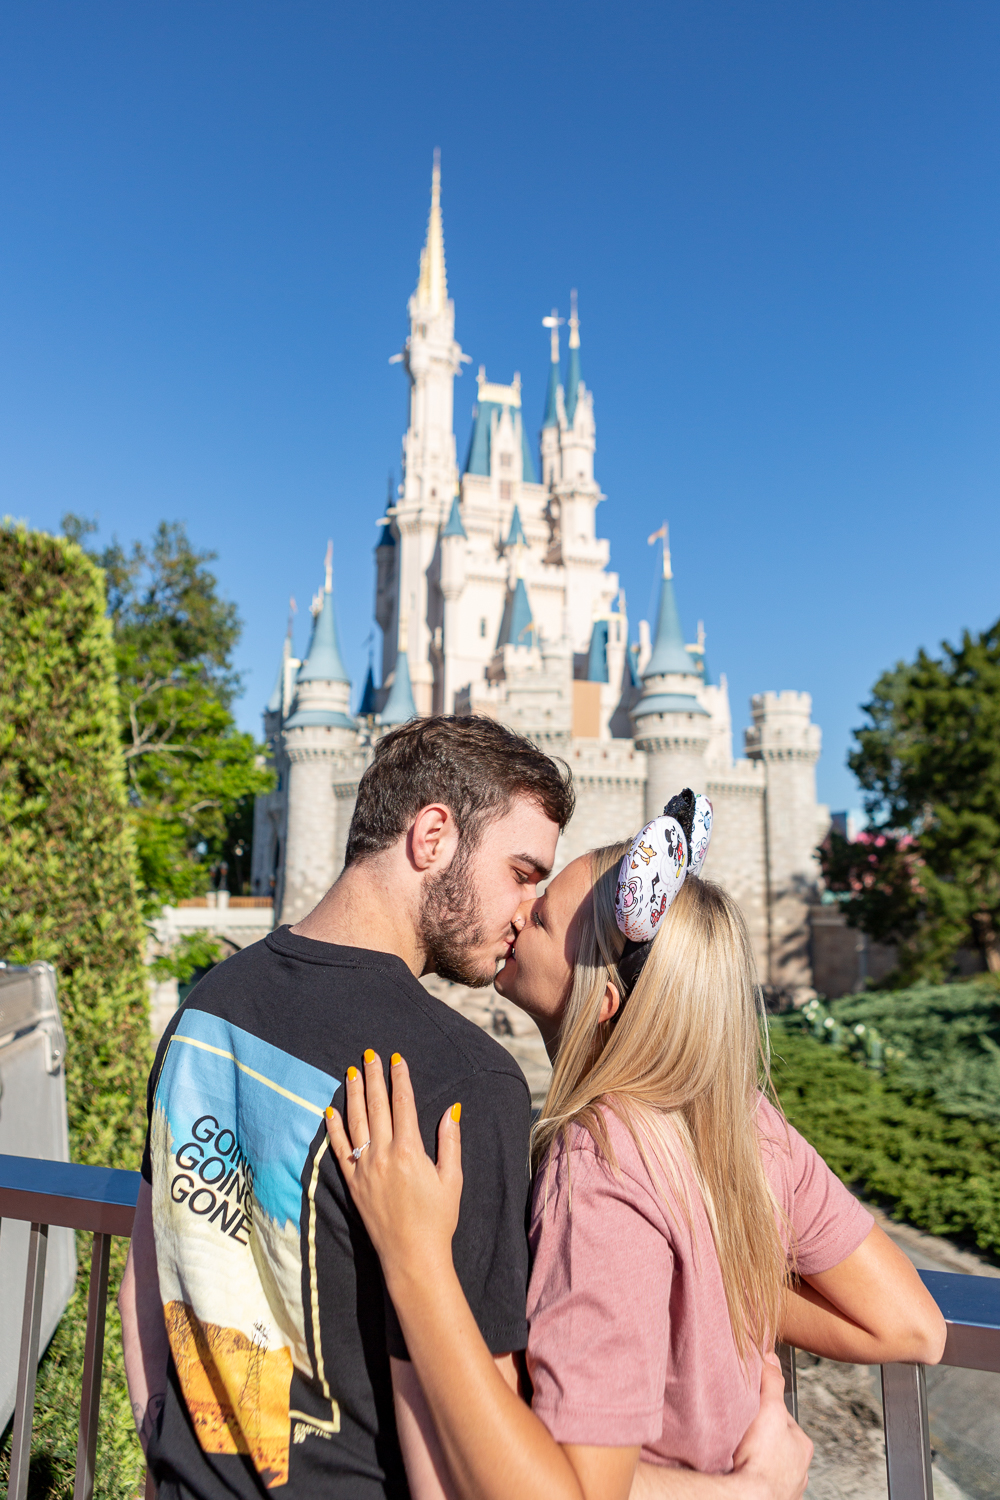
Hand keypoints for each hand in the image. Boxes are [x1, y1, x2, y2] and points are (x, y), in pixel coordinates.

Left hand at [325, 1051, 463, 1289]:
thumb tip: (451, 1110)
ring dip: (353, 1095)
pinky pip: (339, 1149)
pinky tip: (330, 1111)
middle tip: (369, 1055)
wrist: (411, 1255)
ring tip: (351, 1073)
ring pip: (356, 1122)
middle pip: (377, 1106)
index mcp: (409, 1151)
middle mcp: (383, 1154)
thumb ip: (450, 1142)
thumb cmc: (437, 1220)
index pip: (403, 1104)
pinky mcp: (352, 1183)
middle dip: (373, 1078)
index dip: (400, 1079)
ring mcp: (364, 1168)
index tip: (396, 1059)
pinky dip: (334, 1128)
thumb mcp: (451, 1179)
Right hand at [730, 1355, 811, 1499]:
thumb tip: (771, 1358)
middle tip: (743, 1433)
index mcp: (802, 1445)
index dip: (764, 1408)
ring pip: (770, 1464)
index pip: (782, 1417)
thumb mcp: (769, 1409)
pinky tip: (740, 1471)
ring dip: (757, 1460)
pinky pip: (761, 1483)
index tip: (750, 1409)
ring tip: (739, 1454)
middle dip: (762, 1438)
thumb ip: (772, 1382)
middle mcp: (799, 1469)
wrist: (748, 1498)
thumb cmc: (762, 1459)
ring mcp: (786, 1488)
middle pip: (777, 1442)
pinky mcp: (772, 1499)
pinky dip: (751, 1477)